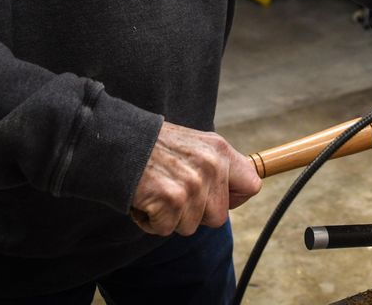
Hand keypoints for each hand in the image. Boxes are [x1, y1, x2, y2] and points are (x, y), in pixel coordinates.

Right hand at [130, 122, 261, 236]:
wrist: (119, 141)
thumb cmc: (155, 147)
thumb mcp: (195, 145)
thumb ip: (216, 166)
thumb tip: (242, 189)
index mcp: (220, 150)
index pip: (251, 184)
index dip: (234, 198)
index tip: (218, 198)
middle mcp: (211, 166)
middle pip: (218, 217)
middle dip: (196, 214)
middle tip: (175, 193)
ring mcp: (192, 184)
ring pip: (190, 226)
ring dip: (171, 217)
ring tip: (158, 191)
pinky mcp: (171, 199)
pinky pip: (166, 229)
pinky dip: (152, 221)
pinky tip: (146, 199)